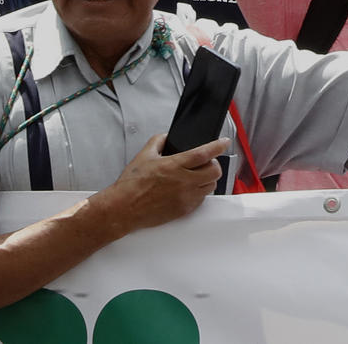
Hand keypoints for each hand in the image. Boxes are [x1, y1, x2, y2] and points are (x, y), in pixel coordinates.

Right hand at [101, 134, 228, 231]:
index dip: (218, 146)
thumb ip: (158, 141)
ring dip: (208, 179)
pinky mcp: (183, 210)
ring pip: (211, 186)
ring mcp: (185, 197)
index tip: (225, 142)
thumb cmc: (131, 185)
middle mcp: (183, 181)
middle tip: (207, 163)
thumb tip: (166, 137)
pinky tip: (189, 189)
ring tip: (197, 176)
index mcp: (174, 165)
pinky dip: (199, 192)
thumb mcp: (143, 156)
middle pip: (214, 171)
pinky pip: (201, 200)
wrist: (123, 209)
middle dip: (214, 164)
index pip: (204, 153)